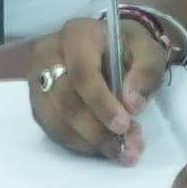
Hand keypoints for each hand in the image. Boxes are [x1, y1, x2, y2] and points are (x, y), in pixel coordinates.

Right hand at [27, 12, 168, 160]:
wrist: (112, 48)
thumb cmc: (129, 48)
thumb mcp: (148, 51)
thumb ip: (146, 72)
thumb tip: (132, 105)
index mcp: (77, 35)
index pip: (81, 72)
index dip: (101, 102)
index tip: (124, 125)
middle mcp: (49, 55)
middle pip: (65, 100)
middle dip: (98, 131)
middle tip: (128, 149)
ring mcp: (38, 80)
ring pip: (56, 120)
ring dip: (90, 143)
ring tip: (122, 152)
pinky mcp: (38, 103)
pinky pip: (53, 130)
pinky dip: (79, 145)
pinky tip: (102, 148)